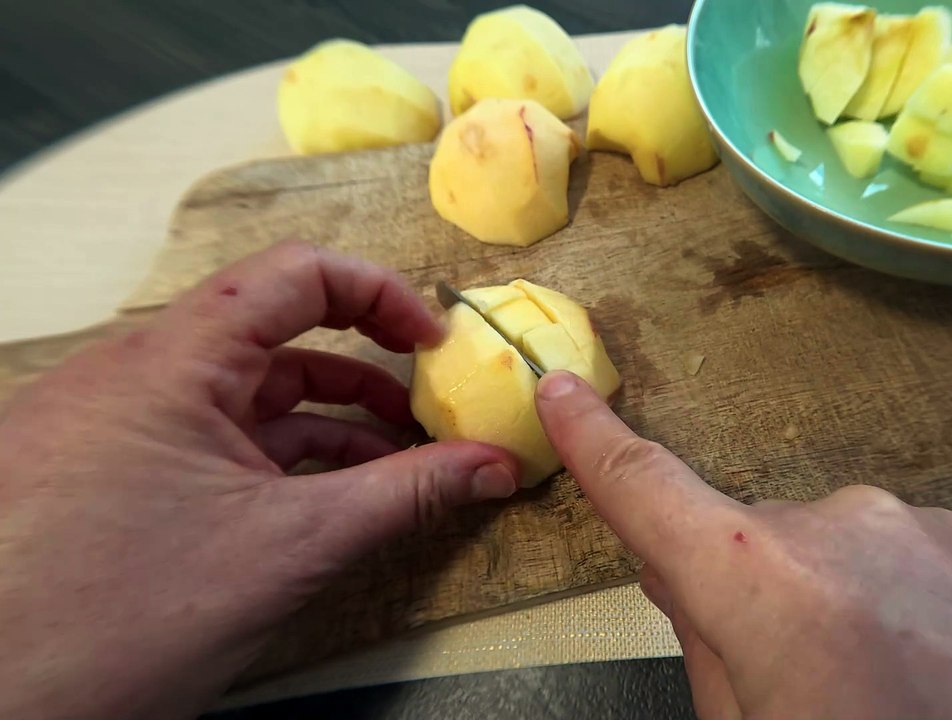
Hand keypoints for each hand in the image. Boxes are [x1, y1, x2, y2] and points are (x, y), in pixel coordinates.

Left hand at [0, 242, 519, 719]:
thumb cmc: (118, 620)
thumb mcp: (292, 547)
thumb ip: (406, 494)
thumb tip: (494, 466)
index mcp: (174, 362)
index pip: (297, 274)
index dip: (380, 295)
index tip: (433, 344)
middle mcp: (140, 376)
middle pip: (276, 336)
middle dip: (365, 371)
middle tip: (430, 409)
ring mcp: (123, 424)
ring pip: (248, 396)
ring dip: (330, 423)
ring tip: (399, 464)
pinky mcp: (117, 472)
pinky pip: (217, 440)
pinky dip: (282, 459)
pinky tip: (335, 497)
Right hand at [534, 371, 951, 719]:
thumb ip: (713, 664)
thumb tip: (696, 602)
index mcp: (761, 580)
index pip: (646, 491)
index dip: (591, 445)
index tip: (558, 394)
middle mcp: (837, 524)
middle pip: (745, 553)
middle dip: (748, 612)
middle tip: (797, 696)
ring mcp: (918, 527)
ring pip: (828, 565)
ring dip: (832, 621)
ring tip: (885, 699)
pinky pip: (898, 571)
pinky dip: (895, 618)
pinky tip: (938, 686)